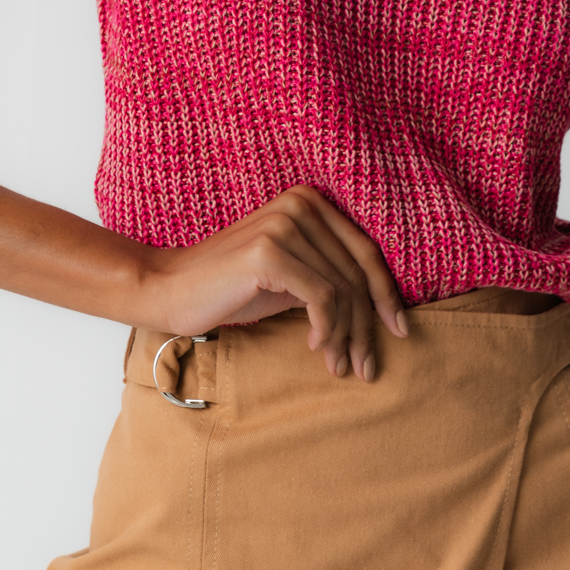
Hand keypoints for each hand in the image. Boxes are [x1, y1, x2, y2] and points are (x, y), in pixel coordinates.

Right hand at [136, 185, 407, 379]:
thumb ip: (330, 277)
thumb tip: (384, 311)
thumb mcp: (291, 278)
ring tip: (342, 367)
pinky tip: (318, 349)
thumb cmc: (232, 288)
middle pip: (358, 272)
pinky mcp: (270, 251)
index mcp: (310, 202)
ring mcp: (285, 224)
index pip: (365, 251)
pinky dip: (327, 330)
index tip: (399, 331)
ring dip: (347, 336)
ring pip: (343, 290)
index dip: (387, 295)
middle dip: (368, 325)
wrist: (170, 289)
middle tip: (368, 366)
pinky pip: (322, 298)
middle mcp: (301, 204)